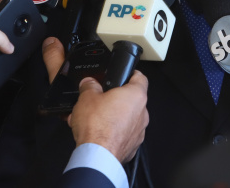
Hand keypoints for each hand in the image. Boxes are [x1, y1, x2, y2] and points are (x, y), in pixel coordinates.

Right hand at [42, 37, 148, 162]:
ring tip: (94, 119)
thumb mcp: (87, 97)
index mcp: (135, 95)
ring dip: (113, 117)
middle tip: (101, 99)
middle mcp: (142, 113)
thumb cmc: (97, 126)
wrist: (97, 155)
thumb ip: (89, 85)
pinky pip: (123, 134)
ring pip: (127, 119)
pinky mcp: (132, 146)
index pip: (140, 77)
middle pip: (131, 100)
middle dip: (115, 99)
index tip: (125, 74)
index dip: (131, 74)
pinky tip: (97, 133)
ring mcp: (139, 131)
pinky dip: (113, 133)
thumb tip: (89, 83)